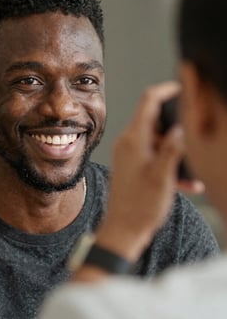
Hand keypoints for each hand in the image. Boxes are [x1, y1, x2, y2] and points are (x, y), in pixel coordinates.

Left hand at [96, 81, 185, 260]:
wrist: (124, 229)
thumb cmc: (140, 206)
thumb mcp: (163, 176)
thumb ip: (173, 148)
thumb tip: (181, 127)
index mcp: (133, 139)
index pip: (148, 101)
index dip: (166, 90)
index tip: (182, 88)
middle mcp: (128, 142)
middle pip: (155, 120)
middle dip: (177, 128)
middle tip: (195, 138)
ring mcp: (129, 153)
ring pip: (158, 141)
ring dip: (176, 152)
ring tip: (190, 172)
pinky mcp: (132, 164)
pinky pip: (154, 155)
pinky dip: (169, 163)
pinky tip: (185, 182)